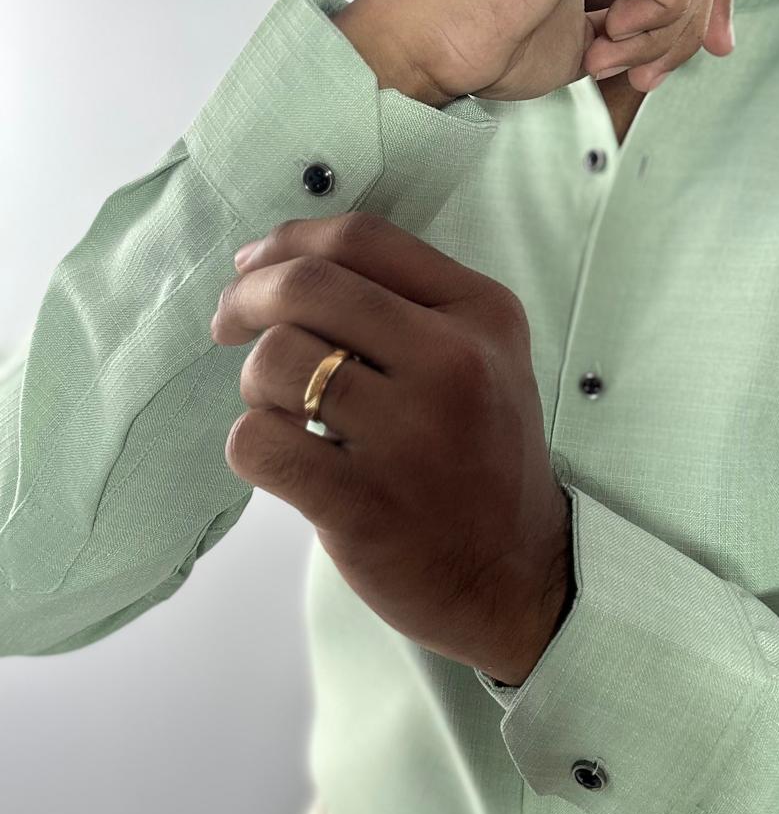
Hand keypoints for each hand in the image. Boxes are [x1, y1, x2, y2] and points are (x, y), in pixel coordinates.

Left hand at [210, 212, 574, 686]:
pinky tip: (284, 455)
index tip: (253, 265)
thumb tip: (277, 263)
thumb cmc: (480, 453)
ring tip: (280, 408)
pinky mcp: (363, 504)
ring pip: (276, 360)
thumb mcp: (484, 355)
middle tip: (227, 323)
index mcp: (482, 313)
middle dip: (246, 296)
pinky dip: (251, 441)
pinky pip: (257, 441)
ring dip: (254, 380)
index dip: (289, 241)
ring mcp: (411, 435)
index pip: (362, 238)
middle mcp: (454, 362)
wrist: (517, 574)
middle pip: (308, 286)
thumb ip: (407, 300)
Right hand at [331, 0, 733, 106]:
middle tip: (634, 72)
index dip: (703, 7)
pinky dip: (662, 8)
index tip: (687, 62)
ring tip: (606, 55)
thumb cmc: (489, 43)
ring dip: (666, 27)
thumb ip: (648, 16)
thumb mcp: (593, 32)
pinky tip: (609, 32)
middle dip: (684, 26)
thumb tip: (723, 32)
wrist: (426, 46)